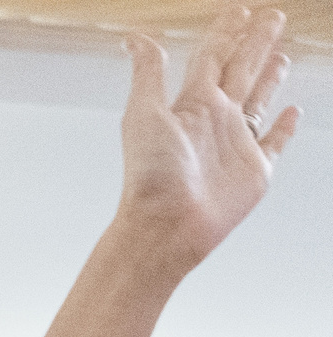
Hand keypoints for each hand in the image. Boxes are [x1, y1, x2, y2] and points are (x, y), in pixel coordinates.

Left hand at [117, 8, 299, 268]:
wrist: (166, 224)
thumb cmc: (151, 175)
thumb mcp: (143, 113)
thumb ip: (148, 73)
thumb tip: (134, 38)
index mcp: (192, 103)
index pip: (213, 57)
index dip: (226, 32)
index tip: (239, 11)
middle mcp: (216, 119)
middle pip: (241, 70)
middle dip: (256, 43)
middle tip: (272, 17)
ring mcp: (236, 143)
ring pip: (259, 100)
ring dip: (270, 77)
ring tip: (279, 56)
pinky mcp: (255, 169)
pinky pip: (275, 142)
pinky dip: (285, 127)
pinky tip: (292, 112)